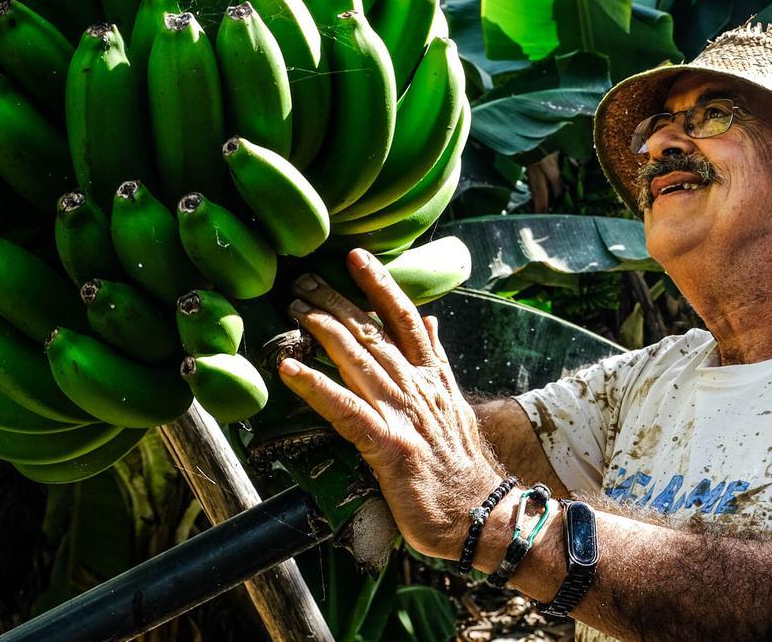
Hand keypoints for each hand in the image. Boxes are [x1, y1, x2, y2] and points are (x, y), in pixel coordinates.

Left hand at [280, 248, 503, 557]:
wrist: (482, 515)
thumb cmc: (463, 469)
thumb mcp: (456, 405)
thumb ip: (439, 362)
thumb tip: (430, 321)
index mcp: (434, 378)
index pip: (406, 318)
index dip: (381, 284)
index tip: (357, 256)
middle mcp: (419, 388)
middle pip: (374, 333)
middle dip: (337, 301)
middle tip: (303, 278)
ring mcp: (405, 414)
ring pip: (359, 361)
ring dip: (324, 331)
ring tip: (294, 309)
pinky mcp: (390, 446)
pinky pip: (346, 410)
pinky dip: (315, 387)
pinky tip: (289, 370)